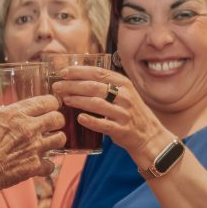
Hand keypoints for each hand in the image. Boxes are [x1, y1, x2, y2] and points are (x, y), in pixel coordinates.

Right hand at [0, 95, 64, 201]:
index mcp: (13, 114)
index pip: (45, 101)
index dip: (51, 103)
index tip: (51, 106)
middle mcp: (27, 128)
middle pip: (58, 118)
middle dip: (57, 121)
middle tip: (52, 125)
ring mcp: (34, 147)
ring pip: (61, 139)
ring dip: (56, 140)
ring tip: (49, 143)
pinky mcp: (35, 166)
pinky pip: (51, 164)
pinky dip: (46, 166)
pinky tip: (40, 166)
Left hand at [50, 67, 174, 168]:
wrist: (149, 136)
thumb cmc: (130, 113)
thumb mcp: (123, 94)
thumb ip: (105, 85)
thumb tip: (77, 78)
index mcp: (124, 84)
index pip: (99, 72)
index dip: (79, 71)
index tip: (63, 72)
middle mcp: (125, 96)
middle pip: (94, 87)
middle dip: (72, 85)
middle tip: (57, 86)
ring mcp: (124, 113)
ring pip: (97, 104)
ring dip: (78, 100)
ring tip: (64, 99)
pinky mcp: (122, 130)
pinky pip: (104, 124)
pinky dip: (91, 121)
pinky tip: (79, 118)